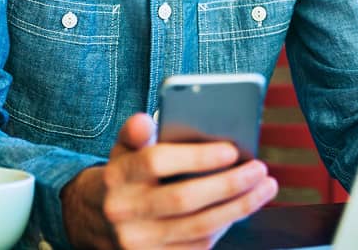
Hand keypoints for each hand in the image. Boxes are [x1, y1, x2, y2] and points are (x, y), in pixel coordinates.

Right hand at [62, 113, 277, 248]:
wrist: (92, 220)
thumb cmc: (123, 177)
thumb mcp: (122, 150)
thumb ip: (135, 132)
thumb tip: (145, 120)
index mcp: (118, 176)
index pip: (156, 162)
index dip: (196, 156)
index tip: (232, 150)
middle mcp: (124, 211)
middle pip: (184, 198)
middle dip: (229, 184)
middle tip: (260, 169)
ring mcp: (138, 243)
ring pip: (198, 227)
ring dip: (239, 208)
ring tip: (265, 188)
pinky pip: (198, 246)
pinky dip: (225, 227)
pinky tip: (242, 208)